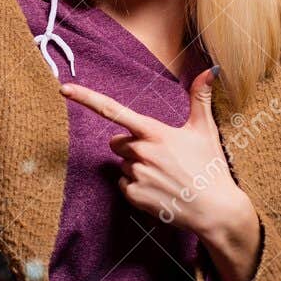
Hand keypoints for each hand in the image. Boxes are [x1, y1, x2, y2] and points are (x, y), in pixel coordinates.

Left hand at [58, 67, 256, 250]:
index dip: (86, 98)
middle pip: (116, 142)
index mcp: (154, 132)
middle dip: (130, 146)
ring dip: (136, 168)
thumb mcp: (206, 130)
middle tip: (159, 156)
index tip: (64, 89)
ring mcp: (136, 175)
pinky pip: (123, 185)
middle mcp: (141, 152)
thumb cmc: (210, 168)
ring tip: (164, 175)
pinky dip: (136, 187)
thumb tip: (211, 69)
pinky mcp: (134, 196)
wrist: (216, 211)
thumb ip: (200, 98)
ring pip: (122, 165)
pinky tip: (158, 190)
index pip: (113, 110)